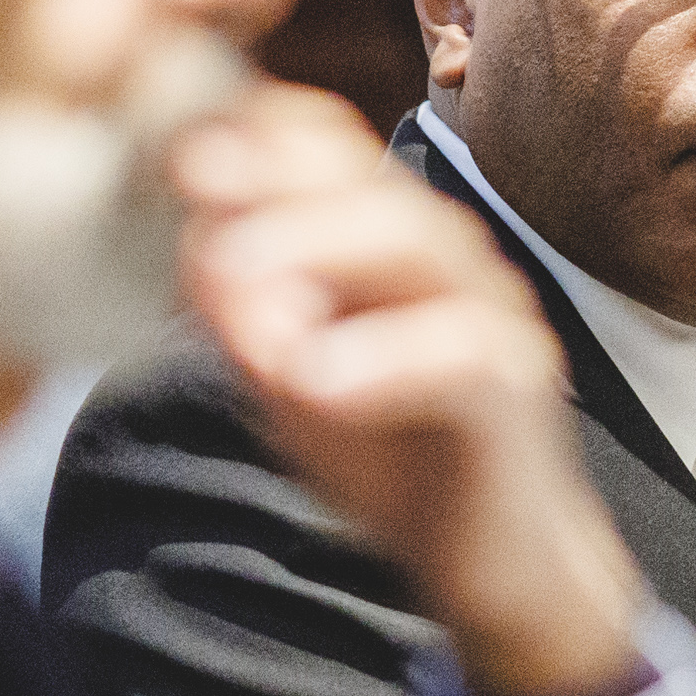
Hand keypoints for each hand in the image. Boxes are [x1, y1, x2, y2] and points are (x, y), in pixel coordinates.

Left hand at [176, 91, 647, 695]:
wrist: (491, 559)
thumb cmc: (391, 453)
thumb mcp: (291, 377)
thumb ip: (244, 315)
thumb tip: (194, 246)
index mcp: (387, 241)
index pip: (333, 152)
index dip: (259, 136)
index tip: (180, 149)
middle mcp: (445, 258)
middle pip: (368, 185)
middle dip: (277, 181)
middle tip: (196, 188)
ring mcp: (490, 313)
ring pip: (419, 245)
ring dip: (322, 249)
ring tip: (242, 280)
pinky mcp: (516, 388)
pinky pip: (459, 354)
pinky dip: (381, 359)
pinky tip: (312, 378)